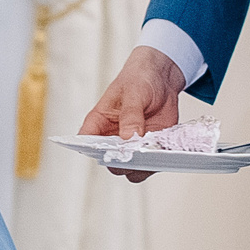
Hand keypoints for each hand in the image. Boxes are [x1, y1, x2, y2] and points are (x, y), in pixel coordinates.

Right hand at [80, 46, 187, 182]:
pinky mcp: (149, 149)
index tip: (109, 150)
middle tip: (135, 152)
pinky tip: (163, 151)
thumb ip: (130, 115)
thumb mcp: (134, 92)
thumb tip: (129, 137)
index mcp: (99, 122)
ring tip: (152, 152)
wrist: (162, 80)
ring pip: (130, 169)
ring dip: (142, 166)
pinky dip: (157, 163)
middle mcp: (113, 138)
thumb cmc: (139, 80)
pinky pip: (150, 165)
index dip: (93, 151)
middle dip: (122, 161)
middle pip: (110, 162)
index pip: (86, 142)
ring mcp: (131, 146)